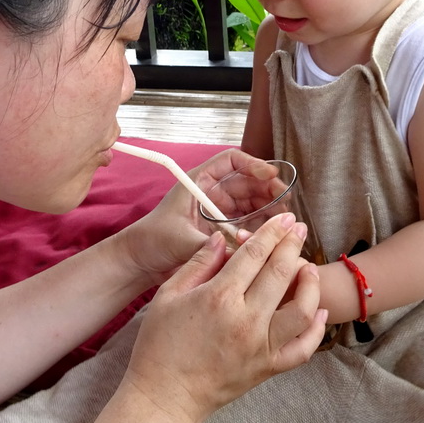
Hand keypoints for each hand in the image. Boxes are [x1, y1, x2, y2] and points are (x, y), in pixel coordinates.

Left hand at [116, 149, 276, 284]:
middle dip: (268, 188)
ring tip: (282, 219)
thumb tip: (240, 250)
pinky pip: (247, 221)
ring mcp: (218, 210)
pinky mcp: (222, 228)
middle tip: (284, 202)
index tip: (270, 175)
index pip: (231, 161)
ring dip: (268, 207)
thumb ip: (210, 244)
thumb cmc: (152, 242)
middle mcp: (211, 192)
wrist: (139, 261)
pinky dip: (260, 225)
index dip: (252, 164)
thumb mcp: (181, 240)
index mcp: (198, 182)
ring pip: (251, 201)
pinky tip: (270, 233)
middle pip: (247, 181)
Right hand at [120, 213, 327, 422]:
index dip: (272, 232)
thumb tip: (222, 238)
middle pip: (280, 273)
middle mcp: (246, 320)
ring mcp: (261, 346)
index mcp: (219, 297)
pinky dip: (315, 329)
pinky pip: (302, 349)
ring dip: (309, 284)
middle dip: (293, 245)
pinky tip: (318, 311)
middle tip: (299, 229)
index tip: (284, 219)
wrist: (164, 397)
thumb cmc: (159, 345)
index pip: (255, 254)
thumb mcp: (168, 295)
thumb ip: (198, 263)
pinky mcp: (268, 368)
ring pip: (301, 309)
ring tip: (308, 268)